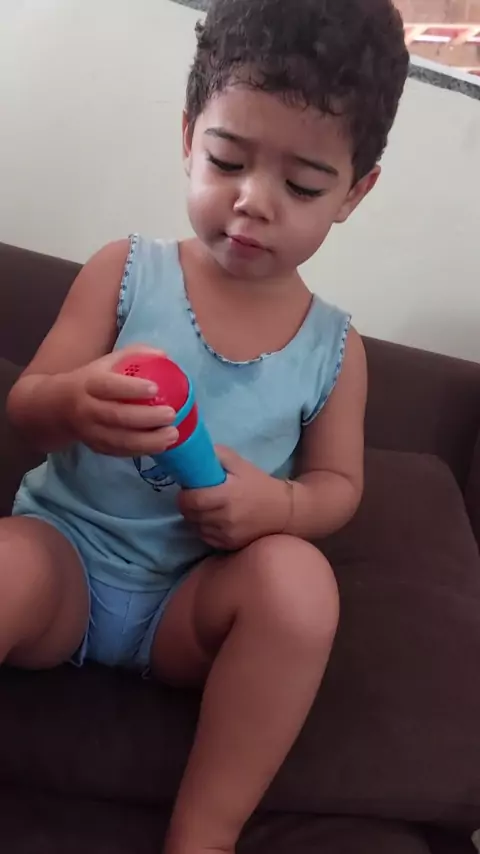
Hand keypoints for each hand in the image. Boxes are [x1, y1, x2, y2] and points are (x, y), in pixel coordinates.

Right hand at [63, 346, 178, 455]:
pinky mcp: (95, 447)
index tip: (155, 388)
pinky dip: (141, 451)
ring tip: (172, 435)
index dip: (131, 388)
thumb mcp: (106, 362)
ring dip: (148, 441)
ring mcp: (90, 431)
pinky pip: (119, 452)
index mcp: (89, 384)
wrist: (58, 406)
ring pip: (119, 440)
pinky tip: (161, 446)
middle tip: (171, 414)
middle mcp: (87, 409)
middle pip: (116, 416)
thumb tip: (164, 355)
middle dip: (147, 417)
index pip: (108, 386)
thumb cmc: (92, 380)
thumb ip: (134, 355)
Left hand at [178, 446, 291, 549]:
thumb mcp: (239, 463)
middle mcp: (225, 518)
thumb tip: (192, 452)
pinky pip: (205, 537)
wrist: (283, 511)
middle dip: (187, 505)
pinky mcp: (228, 545)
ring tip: (204, 508)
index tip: (187, 488)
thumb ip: (215, 455)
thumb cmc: (258, 483)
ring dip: (194, 517)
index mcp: (227, 495)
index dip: (184, 495)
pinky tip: (212, 519)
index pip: (192, 500)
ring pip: (195, 527)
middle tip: (192, 497)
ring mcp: (226, 534)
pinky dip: (203, 528)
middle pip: (190, 515)